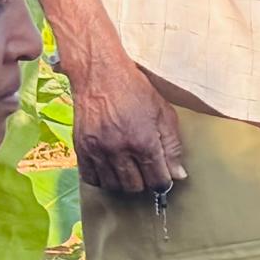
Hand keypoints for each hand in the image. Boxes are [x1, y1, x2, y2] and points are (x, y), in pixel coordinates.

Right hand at [65, 41, 185, 200]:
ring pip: (114, 186)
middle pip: (136, 187)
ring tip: (129, 169)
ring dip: (124, 182)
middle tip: (146, 170)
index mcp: (144, 141)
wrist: (99, 73)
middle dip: (145, 182)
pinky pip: (91, 178)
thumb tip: (178, 175)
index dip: (163, 182)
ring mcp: (97, 150)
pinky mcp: (81, 148)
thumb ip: (173, 146)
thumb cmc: (135, 90)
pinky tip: (110, 169)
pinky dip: (102, 179)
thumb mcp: (164, 113)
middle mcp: (119, 149)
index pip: (157, 180)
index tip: (163, 177)